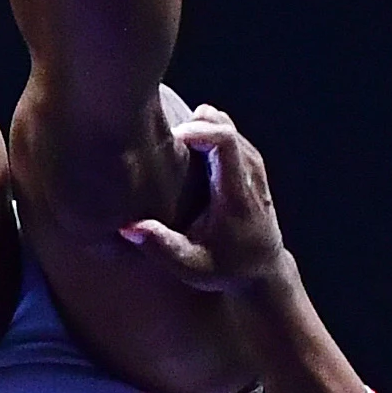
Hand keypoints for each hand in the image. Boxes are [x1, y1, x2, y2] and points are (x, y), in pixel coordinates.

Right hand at [119, 105, 289, 293]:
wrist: (262, 269)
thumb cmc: (224, 268)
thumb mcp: (191, 266)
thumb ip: (161, 247)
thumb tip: (128, 227)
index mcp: (236, 194)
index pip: (224, 140)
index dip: (196, 130)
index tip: (170, 140)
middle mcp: (249, 173)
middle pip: (224, 123)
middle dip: (191, 123)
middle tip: (163, 142)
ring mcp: (253, 166)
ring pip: (225, 123)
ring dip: (196, 126)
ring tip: (169, 146)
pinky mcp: (250, 164)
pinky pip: (226, 131)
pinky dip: (204, 131)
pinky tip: (183, 150)